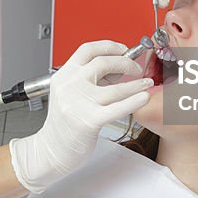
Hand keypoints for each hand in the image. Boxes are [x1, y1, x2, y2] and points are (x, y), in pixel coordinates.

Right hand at [9, 40, 151, 193]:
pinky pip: (117, 107)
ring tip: (147, 83)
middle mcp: (69, 85)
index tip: (124, 49)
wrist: (50, 150)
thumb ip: (90, 79)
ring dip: (137, 83)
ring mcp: (78, 103)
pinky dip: (134, 100)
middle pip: (103, 63)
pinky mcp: (89, 121)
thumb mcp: (70, 93)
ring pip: (115, 87)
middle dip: (126, 63)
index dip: (109, 46)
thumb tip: (118, 66)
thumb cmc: (63, 123)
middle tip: (137, 69)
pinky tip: (143, 97)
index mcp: (64, 74)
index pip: (88, 50)